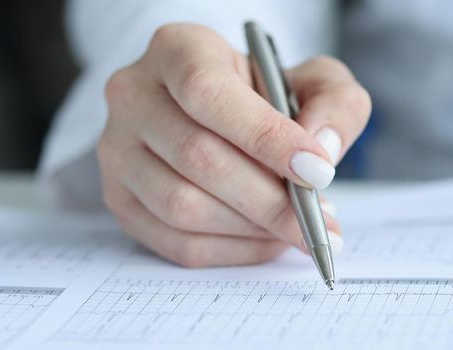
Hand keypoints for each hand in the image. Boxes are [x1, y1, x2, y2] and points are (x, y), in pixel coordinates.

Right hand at [98, 24, 370, 266]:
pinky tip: (269, 240)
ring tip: (300, 230)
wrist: (226, 115)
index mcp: (178, 49)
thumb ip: (335, 103)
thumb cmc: (270, 95)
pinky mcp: (120, 200)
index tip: (319, 171)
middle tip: (320, 220)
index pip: (209, 94)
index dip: (266, 138)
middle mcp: (133, 95)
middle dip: (270, 200)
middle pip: (197, 157)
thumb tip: (322, 147)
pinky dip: (234, 250)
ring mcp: (117, 151)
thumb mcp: (315, 80)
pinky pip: (177, 243)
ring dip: (253, 228)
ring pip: (182, 206)